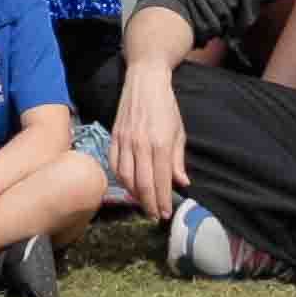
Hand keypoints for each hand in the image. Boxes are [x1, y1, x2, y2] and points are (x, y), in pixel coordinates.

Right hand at [112, 74, 186, 214]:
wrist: (144, 81)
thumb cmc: (166, 106)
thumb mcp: (179, 132)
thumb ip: (178, 160)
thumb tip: (181, 183)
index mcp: (160, 144)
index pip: (160, 180)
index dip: (163, 200)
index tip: (165, 214)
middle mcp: (140, 145)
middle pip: (142, 183)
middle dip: (149, 203)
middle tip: (155, 215)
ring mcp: (124, 141)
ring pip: (125, 177)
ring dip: (134, 194)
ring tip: (143, 203)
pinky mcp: (114, 136)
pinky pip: (114, 164)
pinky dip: (120, 179)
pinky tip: (128, 185)